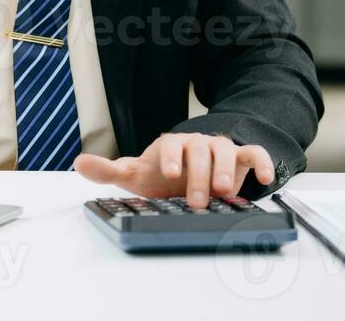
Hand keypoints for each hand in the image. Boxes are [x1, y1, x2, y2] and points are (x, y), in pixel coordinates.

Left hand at [72, 133, 274, 209]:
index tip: (169, 174)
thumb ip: (109, 171)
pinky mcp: (240, 158)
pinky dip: (261, 162)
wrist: (188, 175)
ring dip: (225, 169)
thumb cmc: (160, 176)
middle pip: (199, 150)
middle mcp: (195, 143)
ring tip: (222, 193)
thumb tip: (79, 163)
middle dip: (198, 174)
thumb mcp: (135, 175)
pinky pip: (254, 153)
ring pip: (225, 150)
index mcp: (170, 145)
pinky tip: (265, 178)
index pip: (170, 144)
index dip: (171, 157)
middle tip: (196, 201)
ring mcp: (219, 149)